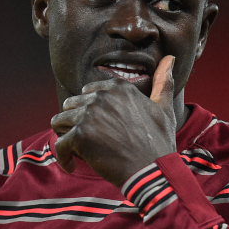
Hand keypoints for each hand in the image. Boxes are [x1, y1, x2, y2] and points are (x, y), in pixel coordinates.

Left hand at [51, 56, 177, 186]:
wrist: (153, 171)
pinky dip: (63, 157)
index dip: (91, 111)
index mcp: (119, 87)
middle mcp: (102, 96)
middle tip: (89, 142)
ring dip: (66, 137)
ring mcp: (89, 115)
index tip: (100, 128)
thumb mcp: (164, 108)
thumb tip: (169, 57)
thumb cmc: (159, 143)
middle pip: (72, 105)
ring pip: (60, 121)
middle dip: (76, 123)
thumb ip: (163, 82)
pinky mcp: (80, 136)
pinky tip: (71, 165)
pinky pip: (59, 144)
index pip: (88, 91)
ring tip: (78, 151)